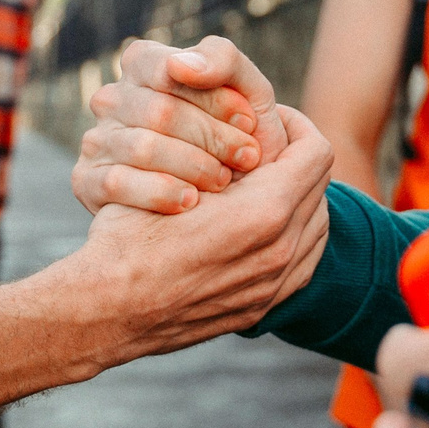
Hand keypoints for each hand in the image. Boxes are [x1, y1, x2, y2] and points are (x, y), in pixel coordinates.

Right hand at [76, 102, 332, 357]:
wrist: (108, 310)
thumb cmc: (129, 236)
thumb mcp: (173, 175)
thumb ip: (224, 151)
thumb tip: (253, 131)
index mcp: (265, 212)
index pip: (315, 151)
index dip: (295, 124)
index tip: (268, 117)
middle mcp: (281, 251)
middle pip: (320, 187)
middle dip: (296, 159)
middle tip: (262, 147)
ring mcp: (274, 285)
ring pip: (318, 226)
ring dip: (299, 198)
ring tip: (261, 183)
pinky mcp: (262, 307)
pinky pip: (303, 262)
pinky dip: (293, 237)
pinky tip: (260, 225)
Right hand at [77, 36, 287, 215]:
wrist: (226, 198)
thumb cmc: (234, 133)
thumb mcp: (245, 89)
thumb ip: (222, 60)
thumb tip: (179, 65)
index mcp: (142, 64)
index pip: (171, 71)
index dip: (215, 98)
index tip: (249, 121)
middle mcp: (111, 97)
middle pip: (161, 112)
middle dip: (213, 137)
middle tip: (248, 158)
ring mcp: (95, 138)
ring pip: (143, 147)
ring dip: (193, 167)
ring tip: (222, 181)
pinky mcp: (85, 179)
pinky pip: (117, 183)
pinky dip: (160, 193)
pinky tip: (189, 201)